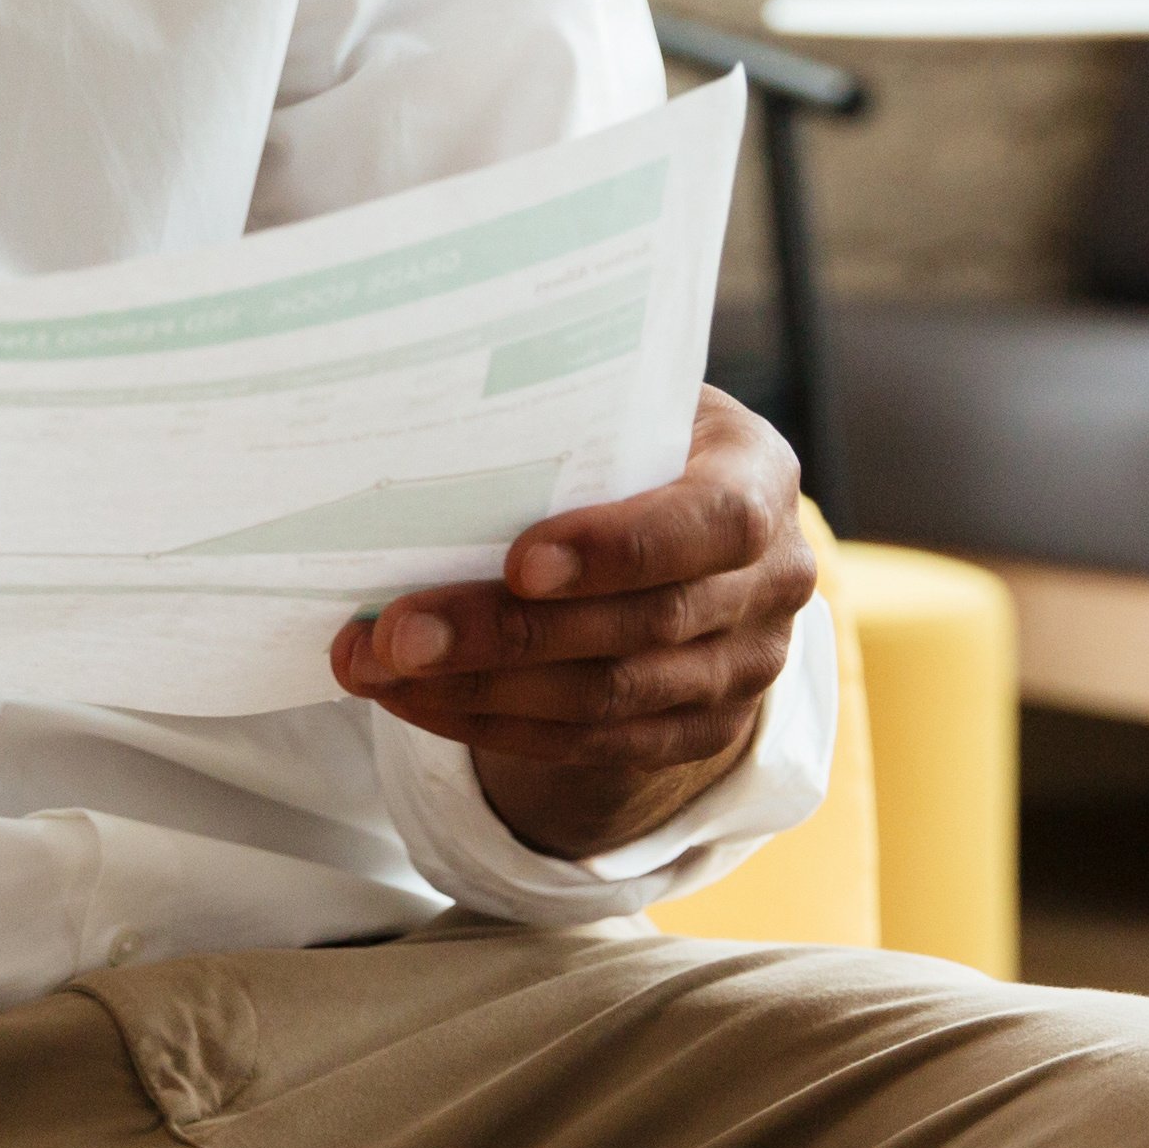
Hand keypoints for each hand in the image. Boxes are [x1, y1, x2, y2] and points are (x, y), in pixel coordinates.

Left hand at [329, 390, 812, 862]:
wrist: (682, 520)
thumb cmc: (633, 440)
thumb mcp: (626, 402)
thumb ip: (566, 414)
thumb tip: (431, 423)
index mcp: (759, 479)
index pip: (711, 522)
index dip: (619, 549)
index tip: (519, 563)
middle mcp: (772, 581)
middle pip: (639, 625)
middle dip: (506, 635)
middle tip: (396, 632)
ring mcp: (744, 668)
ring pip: (606, 699)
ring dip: (478, 690)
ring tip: (375, 667)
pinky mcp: (700, 729)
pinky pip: (590, 745)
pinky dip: (492, 726)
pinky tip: (416, 701)